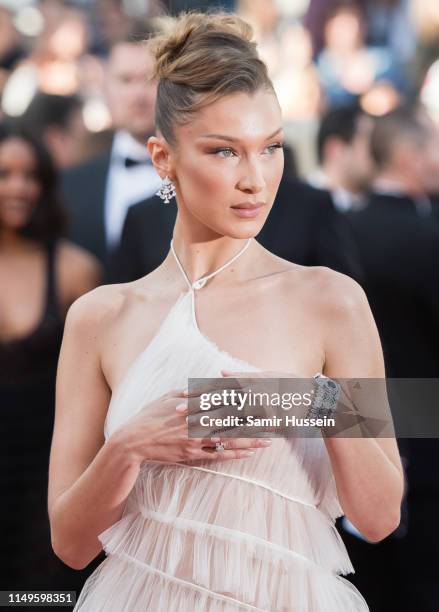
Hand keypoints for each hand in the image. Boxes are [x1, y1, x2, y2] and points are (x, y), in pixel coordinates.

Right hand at [112, 385, 271, 464]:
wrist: (134, 441)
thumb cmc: (150, 416)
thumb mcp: (168, 397)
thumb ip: (190, 393)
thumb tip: (206, 386)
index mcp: (193, 405)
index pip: (224, 400)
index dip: (244, 400)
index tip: (262, 399)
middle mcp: (197, 421)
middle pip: (232, 420)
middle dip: (255, 421)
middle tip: (275, 421)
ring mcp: (196, 439)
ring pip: (229, 439)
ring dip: (250, 440)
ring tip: (268, 440)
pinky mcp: (192, 454)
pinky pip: (218, 455)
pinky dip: (234, 454)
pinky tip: (248, 453)